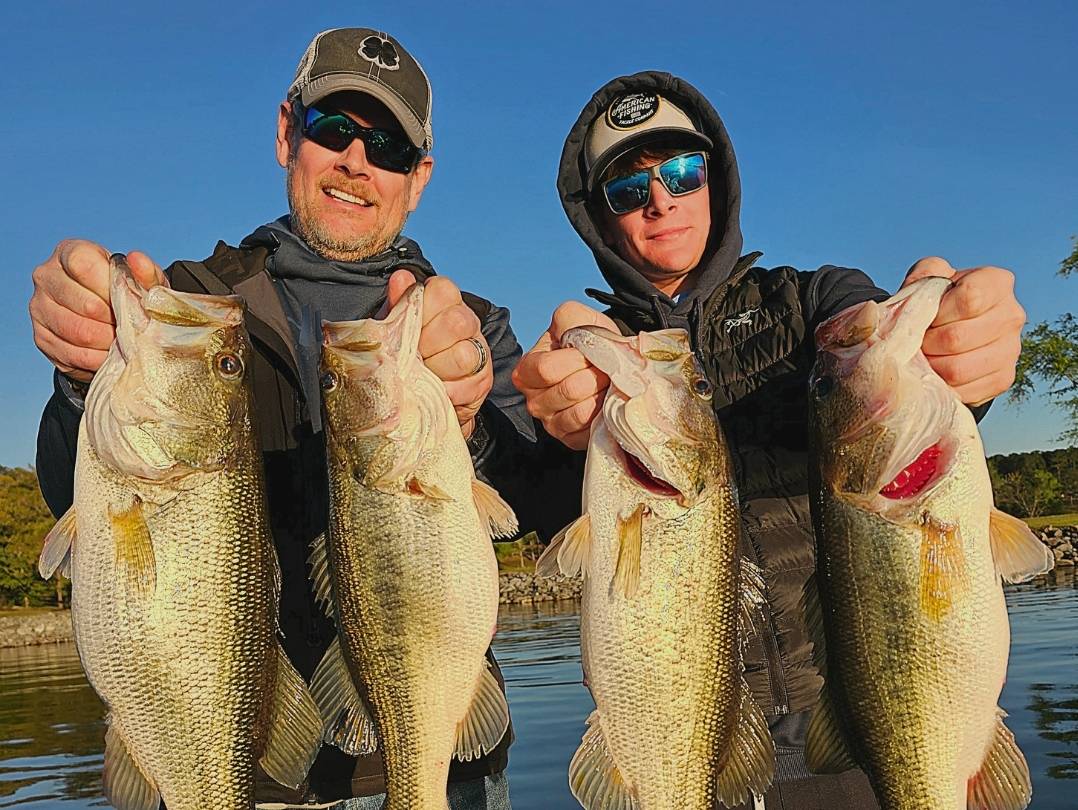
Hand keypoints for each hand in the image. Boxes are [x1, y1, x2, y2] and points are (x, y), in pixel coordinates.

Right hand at [29, 241, 164, 381]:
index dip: (112, 288)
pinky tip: (111, 353)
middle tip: (136, 328)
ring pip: (78, 332)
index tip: (131, 301)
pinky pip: (73, 354)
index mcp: (69, 252)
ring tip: (126, 341)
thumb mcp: (144, 281)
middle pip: (85, 304)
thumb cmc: (126, 292)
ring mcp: (39, 307)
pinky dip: (98, 358)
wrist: (109, 318)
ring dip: (109, 342)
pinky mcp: (41, 337)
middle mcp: (47, 276)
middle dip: (117, 320)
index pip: (84, 265)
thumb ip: (146, 272)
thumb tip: (137, 261)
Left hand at [385, 270, 491, 437]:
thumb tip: (401, 278)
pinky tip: (432, 390)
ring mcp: (479, 350)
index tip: (408, 327)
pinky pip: (466, 386)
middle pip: (456, 322)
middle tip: (412, 356)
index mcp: (445, 302)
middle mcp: (467, 321)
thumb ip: (398, 304)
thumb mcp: (394, 328)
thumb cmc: (406, 353)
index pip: (443, 290)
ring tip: (421, 375)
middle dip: (427, 344)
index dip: (422, 310)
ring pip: (464, 355)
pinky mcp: (483, 380)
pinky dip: (444, 391)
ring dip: (436, 370)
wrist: (419, 393)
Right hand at [512, 301, 616, 449]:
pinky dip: (604, 415)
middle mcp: (534, 400)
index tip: (590, 350)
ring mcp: (552, 423)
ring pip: (579, 413)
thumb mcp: (575, 318)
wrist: (608, 361)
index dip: (575, 359)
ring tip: (608, 383)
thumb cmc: (588, 341)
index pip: (546, 369)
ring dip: (601, 394)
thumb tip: (573, 335)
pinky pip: (589, 431)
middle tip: (604, 367)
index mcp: (527, 371)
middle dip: (594, 376)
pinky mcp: (571, 439)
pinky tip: (607, 401)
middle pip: (566, 391)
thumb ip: (567, 317)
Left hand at [901, 257, 1024, 405]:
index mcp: (997, 283)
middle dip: (926, 343)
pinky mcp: (1004, 378)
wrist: (951, 329)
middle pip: (957, 338)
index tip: (927, 316)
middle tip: (917, 342)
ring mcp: (1012, 349)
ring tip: (924, 357)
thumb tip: (916, 295)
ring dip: (931, 366)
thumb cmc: (938, 300)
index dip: (937, 312)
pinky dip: (943, 386)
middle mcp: (1012, 315)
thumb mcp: (928, 278)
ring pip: (958, 368)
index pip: (969, 298)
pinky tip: (937, 373)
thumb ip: (923, 275)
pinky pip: (965, 390)